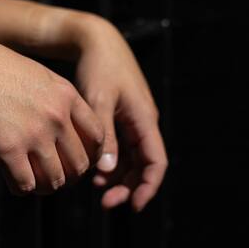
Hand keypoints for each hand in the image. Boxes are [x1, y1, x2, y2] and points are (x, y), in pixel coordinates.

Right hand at [0, 31, 104, 194]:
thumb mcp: (37, 76)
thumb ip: (56, 102)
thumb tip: (66, 134)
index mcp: (67, 96)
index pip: (98, 137)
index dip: (91, 155)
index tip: (77, 161)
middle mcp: (56, 117)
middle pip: (80, 164)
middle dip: (69, 176)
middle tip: (55, 177)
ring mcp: (34, 134)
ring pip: (55, 180)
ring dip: (45, 186)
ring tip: (34, 182)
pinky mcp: (8, 150)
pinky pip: (26, 185)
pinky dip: (21, 188)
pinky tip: (13, 181)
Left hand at [74, 16, 167, 210]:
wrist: (96, 41)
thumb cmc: (99, 67)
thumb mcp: (99, 100)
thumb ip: (104, 136)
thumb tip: (106, 170)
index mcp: (144, 119)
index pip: (156, 162)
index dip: (148, 187)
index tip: (133, 206)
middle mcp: (142, 123)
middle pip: (144, 166)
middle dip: (129, 187)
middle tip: (105, 203)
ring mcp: (132, 121)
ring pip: (131, 159)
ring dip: (117, 177)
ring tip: (95, 188)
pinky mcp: (120, 118)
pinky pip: (120, 148)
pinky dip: (109, 162)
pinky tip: (93, 171)